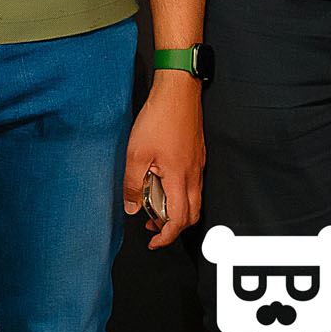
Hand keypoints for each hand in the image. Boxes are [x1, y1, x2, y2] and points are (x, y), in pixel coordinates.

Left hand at [123, 72, 204, 248]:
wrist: (178, 89)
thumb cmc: (159, 118)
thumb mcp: (136, 154)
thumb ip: (132, 184)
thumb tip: (132, 209)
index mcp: (180, 177)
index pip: (179, 219)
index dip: (166, 236)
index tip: (153, 241)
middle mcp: (194, 173)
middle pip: (192, 214)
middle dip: (173, 227)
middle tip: (153, 228)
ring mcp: (198, 163)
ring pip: (194, 199)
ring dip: (177, 210)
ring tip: (154, 206)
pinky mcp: (197, 153)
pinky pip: (193, 183)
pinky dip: (180, 193)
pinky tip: (163, 183)